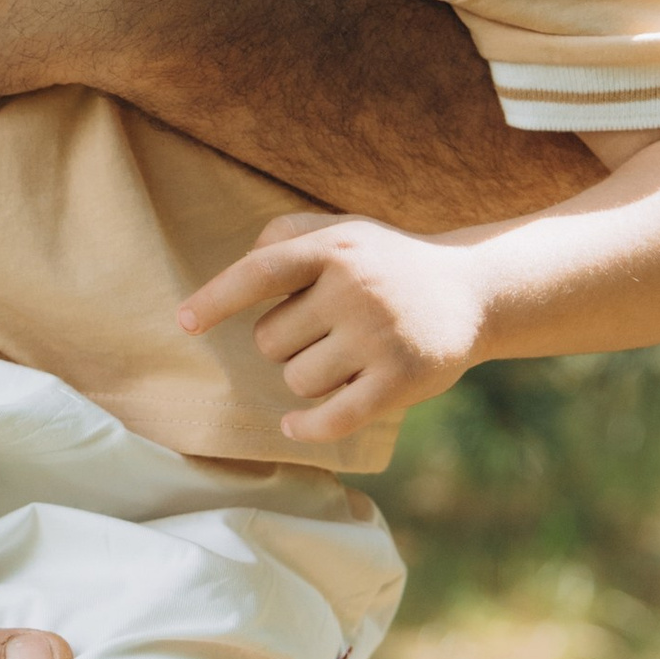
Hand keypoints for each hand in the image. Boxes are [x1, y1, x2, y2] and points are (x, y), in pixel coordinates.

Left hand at [179, 210, 490, 441]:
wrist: (475, 289)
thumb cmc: (386, 263)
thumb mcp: (342, 232)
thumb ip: (285, 236)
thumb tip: (236, 272)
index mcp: (335, 249)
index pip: (260, 273)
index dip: (216, 298)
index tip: (184, 322)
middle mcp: (356, 289)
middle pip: (270, 340)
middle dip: (284, 342)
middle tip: (322, 330)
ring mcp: (380, 337)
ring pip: (296, 379)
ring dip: (306, 377)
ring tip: (340, 357)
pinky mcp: (402, 380)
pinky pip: (331, 418)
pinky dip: (305, 426)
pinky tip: (291, 425)